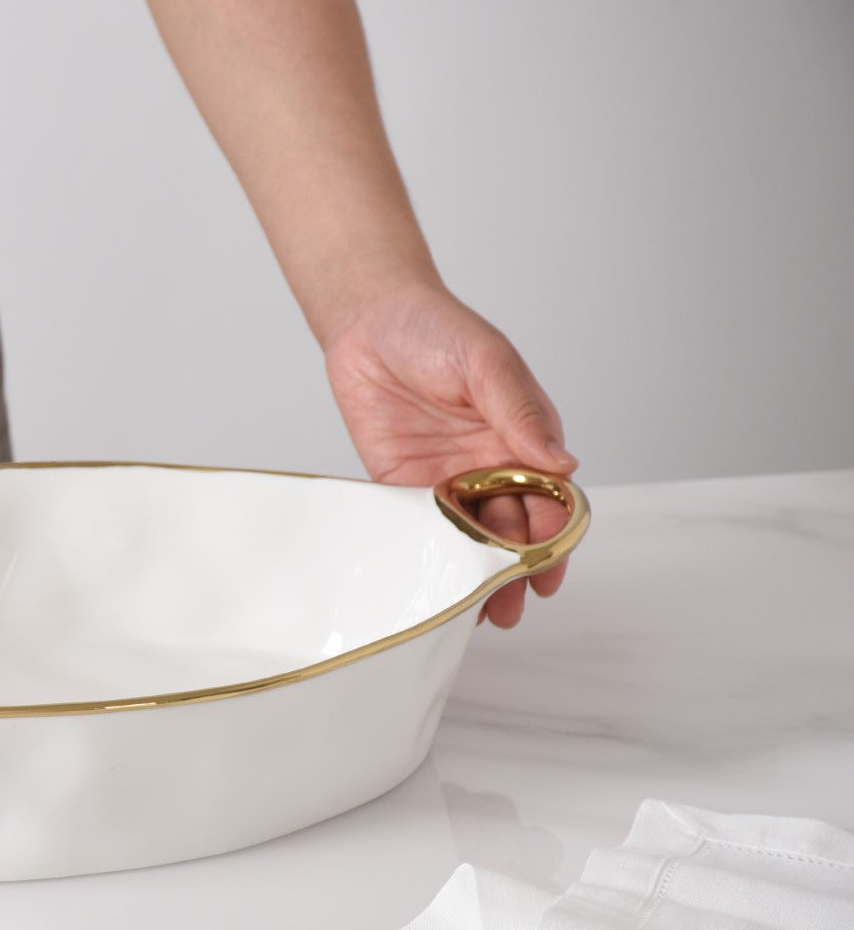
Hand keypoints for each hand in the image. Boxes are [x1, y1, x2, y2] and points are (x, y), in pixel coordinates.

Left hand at [320, 283, 577, 627]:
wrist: (368, 319)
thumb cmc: (435, 328)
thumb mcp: (485, 361)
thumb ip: (518, 411)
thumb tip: (562, 461)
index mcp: (522, 437)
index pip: (550, 497)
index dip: (553, 536)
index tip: (548, 568)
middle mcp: (490, 463)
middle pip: (513, 528)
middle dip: (517, 568)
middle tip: (512, 604)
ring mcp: (448, 478)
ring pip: (470, 537)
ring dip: (477, 573)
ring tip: (481, 610)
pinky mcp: (403, 484)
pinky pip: (420, 527)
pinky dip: (430, 557)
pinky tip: (435, 585)